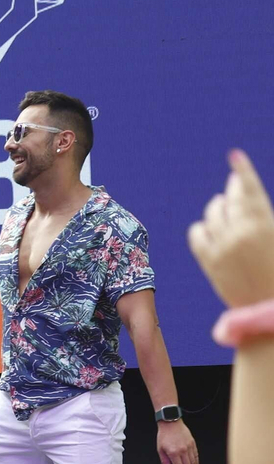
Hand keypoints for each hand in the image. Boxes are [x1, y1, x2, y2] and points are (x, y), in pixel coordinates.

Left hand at [158, 420, 198, 463]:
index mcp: (173, 453)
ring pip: (193, 462)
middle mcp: (182, 451)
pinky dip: (196, 462)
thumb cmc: (164, 435)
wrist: (170, 423)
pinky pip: (196, 455)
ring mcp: (189, 447)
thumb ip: (164, 461)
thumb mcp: (160, 449)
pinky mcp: (192, 443)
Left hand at [189, 150, 273, 307]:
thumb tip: (248, 202)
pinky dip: (202, 227)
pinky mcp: (209, 262)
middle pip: (230, 200)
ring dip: (218, 208)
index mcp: (266, 224)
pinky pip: (197, 234)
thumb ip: (265, 219)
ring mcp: (223, 248)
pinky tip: (208, 228)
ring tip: (224, 207)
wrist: (269, 308)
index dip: (243, 171)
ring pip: (212, 214)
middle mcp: (241, 233)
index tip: (234, 155)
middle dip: (233, 190)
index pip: (251, 190)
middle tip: (234, 186)